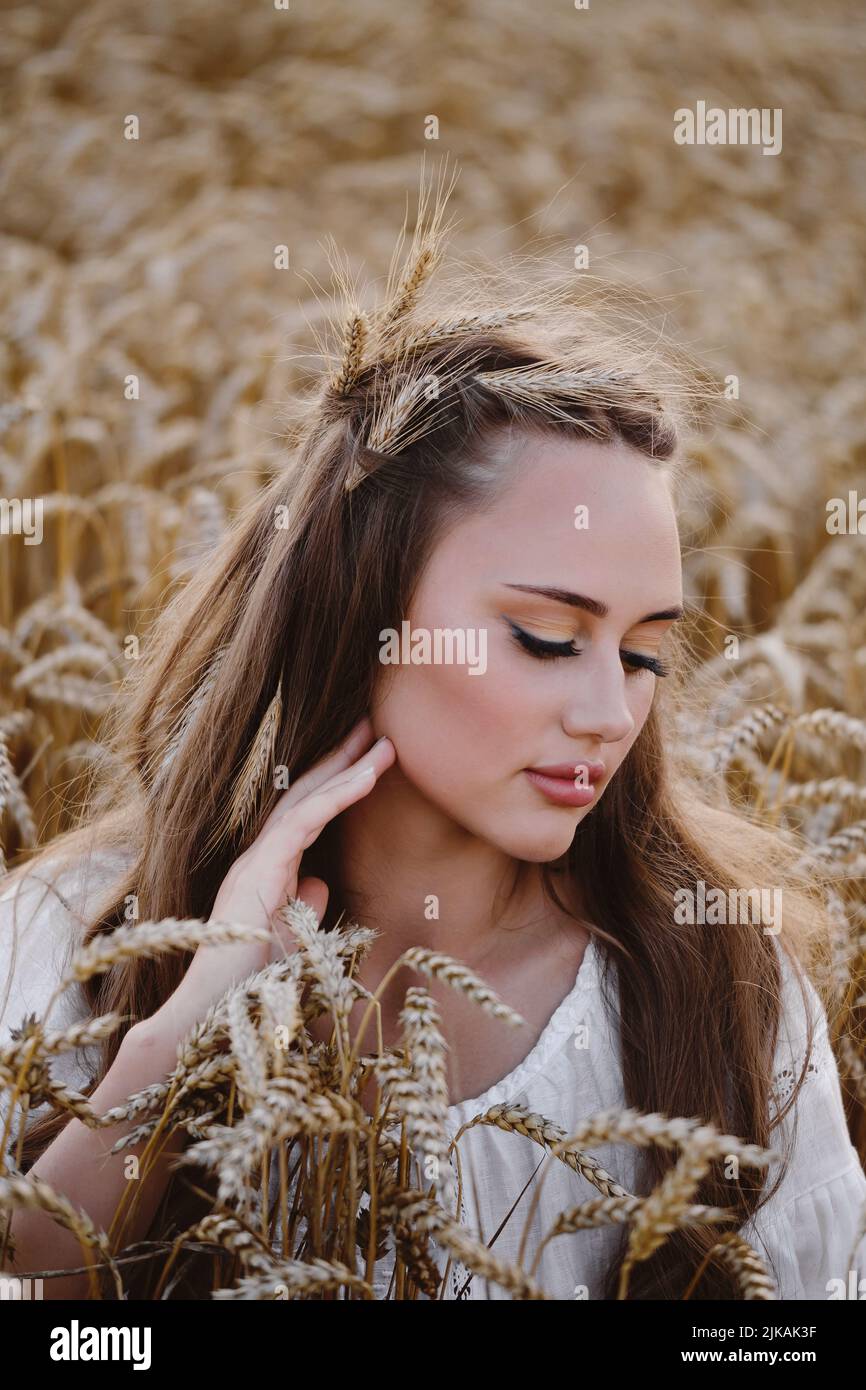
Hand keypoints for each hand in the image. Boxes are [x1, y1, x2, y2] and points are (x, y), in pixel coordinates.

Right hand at [144, 716, 394, 1042]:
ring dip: (348, 769)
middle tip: (374, 726)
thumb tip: (320, 881)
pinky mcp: (260, 873)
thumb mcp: (290, 940)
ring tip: (384, 744)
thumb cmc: (249, 988)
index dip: (336, 783)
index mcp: (266, 870)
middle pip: (304, 795)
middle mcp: (258, 857)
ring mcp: (256, 862)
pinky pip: (304, 823)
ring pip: (306, 800)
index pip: (306, 815)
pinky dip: (337, 798)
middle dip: (341, 759)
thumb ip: (303, 907)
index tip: (369, 756)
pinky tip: (366, 779)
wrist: (212, 1015)